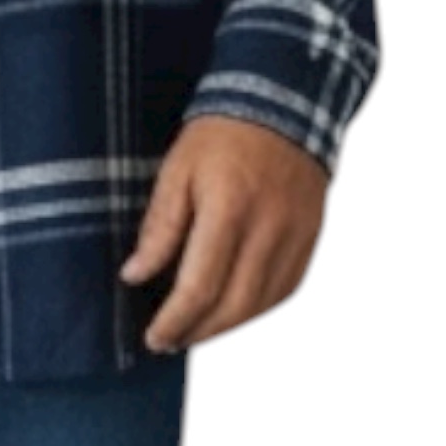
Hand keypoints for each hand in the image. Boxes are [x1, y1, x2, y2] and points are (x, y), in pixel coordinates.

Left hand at [118, 114, 327, 352]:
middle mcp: (267, 230)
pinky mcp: (309, 240)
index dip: (175, 320)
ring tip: (193, 329)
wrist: (281, 105)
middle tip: (168, 340)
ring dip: (224, 327)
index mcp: (229, 209)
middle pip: (232, 307)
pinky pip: (282, 291)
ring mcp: (294, 238)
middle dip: (197, 332)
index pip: (200, 287)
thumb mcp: (177, 168)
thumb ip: (160, 225)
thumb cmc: (221, 133)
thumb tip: (136, 274)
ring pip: (259, 306)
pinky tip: (231, 309)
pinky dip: (254, 308)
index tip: (153, 336)